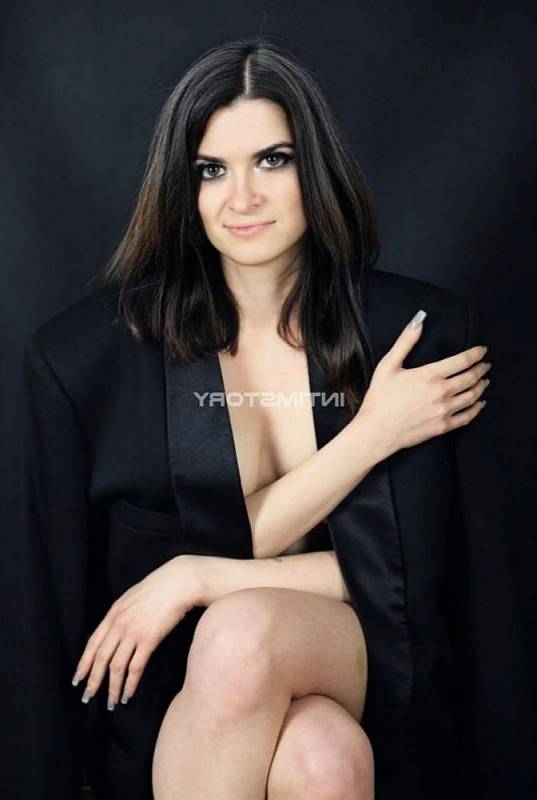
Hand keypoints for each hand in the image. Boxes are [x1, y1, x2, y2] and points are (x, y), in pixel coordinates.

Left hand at [72, 555, 203, 708]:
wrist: (179, 582)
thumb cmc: (160, 588)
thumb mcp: (132, 598)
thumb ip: (121, 614)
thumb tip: (115, 630)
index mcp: (113, 614)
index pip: (92, 644)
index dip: (84, 664)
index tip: (78, 679)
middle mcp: (119, 624)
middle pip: (100, 658)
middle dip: (93, 681)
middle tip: (87, 697)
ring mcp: (133, 632)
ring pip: (116, 666)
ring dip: (111, 687)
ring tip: (110, 703)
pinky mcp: (149, 639)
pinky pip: (135, 667)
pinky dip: (130, 683)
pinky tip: (128, 693)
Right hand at [356, 310, 490, 456]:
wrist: (377, 430)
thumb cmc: (380, 398)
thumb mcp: (388, 365)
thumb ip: (405, 342)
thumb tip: (418, 322)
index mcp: (430, 375)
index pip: (462, 361)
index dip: (475, 354)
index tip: (482, 350)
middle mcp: (441, 392)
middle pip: (471, 378)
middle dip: (481, 369)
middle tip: (485, 365)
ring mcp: (444, 411)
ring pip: (472, 396)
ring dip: (481, 386)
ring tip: (484, 381)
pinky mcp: (443, 426)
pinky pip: (468, 416)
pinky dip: (477, 408)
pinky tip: (479, 403)